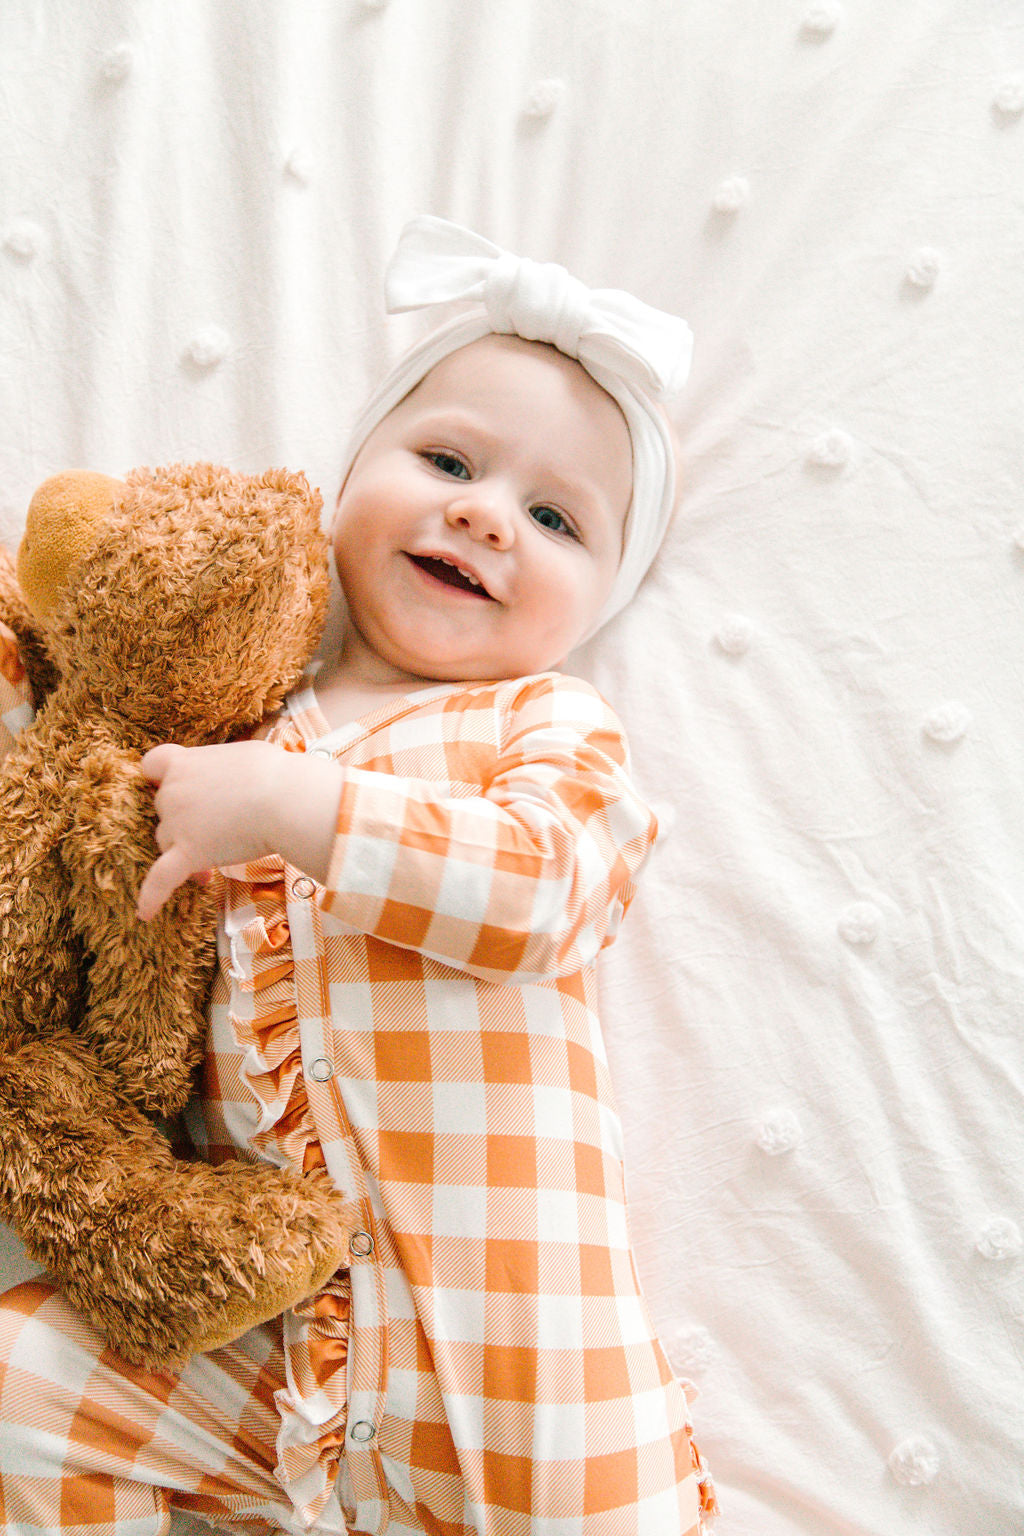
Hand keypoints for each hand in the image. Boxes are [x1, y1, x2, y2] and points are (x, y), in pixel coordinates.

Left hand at [137, 739, 285, 921]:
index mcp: (185, 763)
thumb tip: (232, 778)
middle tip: (217, 829)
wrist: (285, 799)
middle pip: (165, 810)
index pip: (154, 764)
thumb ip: (222, 768)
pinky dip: (151, 897)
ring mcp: (176, 824)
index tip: (171, 784)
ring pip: (166, 842)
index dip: (160, 777)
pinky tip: (145, 914)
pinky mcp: (187, 853)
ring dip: (185, 851)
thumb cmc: (274, 773)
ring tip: (213, 865)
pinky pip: (160, 879)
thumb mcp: (243, 756)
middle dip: (185, 821)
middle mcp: (173, 791)